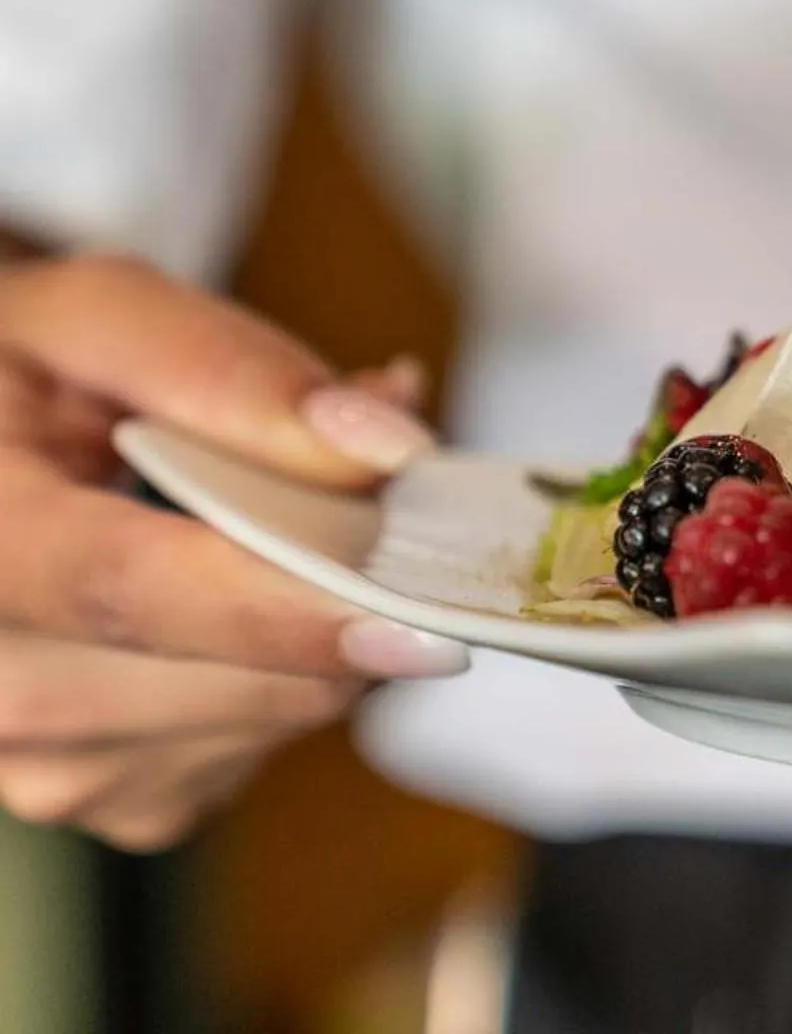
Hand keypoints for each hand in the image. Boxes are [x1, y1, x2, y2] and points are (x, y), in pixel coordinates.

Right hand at [0, 253, 462, 849]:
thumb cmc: (14, 374)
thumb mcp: (88, 317)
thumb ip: (224, 367)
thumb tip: (380, 443)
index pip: (134, 595)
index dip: (286, 609)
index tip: (422, 620)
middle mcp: (0, 692)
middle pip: (253, 672)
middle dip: (353, 576)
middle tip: (363, 476)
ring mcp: (60, 767)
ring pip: (293, 707)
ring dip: (331, 611)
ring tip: (277, 519)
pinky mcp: (130, 801)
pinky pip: (281, 733)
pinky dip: (303, 655)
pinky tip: (249, 585)